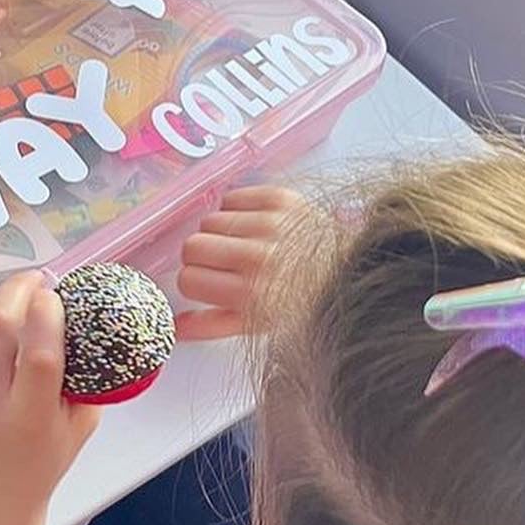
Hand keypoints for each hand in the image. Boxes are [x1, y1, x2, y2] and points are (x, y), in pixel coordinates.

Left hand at [0, 271, 100, 524]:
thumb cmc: (41, 466)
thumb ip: (85, 377)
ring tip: (4, 304)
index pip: (39, 350)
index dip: (47, 311)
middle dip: (15, 290)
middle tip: (31, 281)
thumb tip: (81, 319)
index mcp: (29, 419)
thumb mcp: (78, 426)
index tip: (54, 293)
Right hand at [176, 186, 305, 340]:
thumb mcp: (256, 324)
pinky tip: (253, 226)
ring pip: (209, 221)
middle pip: (192, 246)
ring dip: (219, 233)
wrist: (349, 269)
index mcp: (251, 294)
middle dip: (201, 257)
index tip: (208, 284)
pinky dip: (236, 211)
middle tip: (222, 264)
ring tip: (243, 244)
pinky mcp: (279, 199)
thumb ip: (211, 325)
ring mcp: (270, 224)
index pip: (188, 279)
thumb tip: (175, 326)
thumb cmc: (302, 301)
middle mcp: (259, 257)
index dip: (196, 282)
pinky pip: (230, 198)